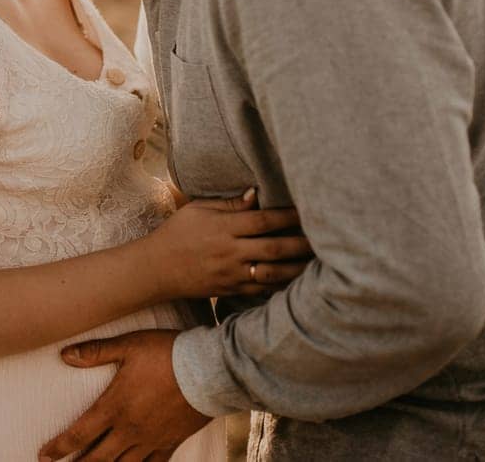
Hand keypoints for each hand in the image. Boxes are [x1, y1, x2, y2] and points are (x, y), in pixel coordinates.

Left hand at [37, 329, 206, 461]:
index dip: (58, 447)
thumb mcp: (128, 345)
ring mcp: (150, 440)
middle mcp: (129, 429)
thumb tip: (64, 355)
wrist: (209, 371)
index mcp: (114, 406)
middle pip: (97, 458)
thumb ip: (95, 352)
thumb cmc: (167, 354)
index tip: (43, 455)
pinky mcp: (170, 443)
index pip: (78, 434)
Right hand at [145, 188, 311, 299]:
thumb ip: (229, 203)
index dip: (289, 216)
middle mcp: (230, 252)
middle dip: (303, 244)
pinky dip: (282, 286)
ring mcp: (232, 274)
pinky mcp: (231, 291)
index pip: (264, 221)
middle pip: (275, 248)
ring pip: (274, 273)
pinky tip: (299, 282)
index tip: (309, 211)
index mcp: (223, 228)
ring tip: (320, 263)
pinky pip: (262, 290)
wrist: (157, 269)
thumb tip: (257, 193)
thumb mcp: (198, 209)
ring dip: (298, 268)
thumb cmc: (177, 232)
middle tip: (327, 238)